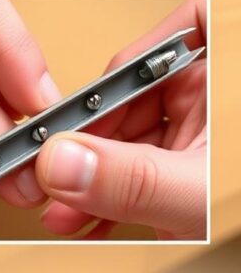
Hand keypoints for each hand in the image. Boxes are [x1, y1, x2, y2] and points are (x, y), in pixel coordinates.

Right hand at [36, 0, 207, 239]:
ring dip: (90, 181)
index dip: (102, 87)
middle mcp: (215, 93)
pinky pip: (141, 170)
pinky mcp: (194, 165)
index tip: (64, 124)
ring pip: (129, 142)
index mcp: (226, 70)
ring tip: (64, 214)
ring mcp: (205, 130)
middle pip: (129, 104)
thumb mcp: (202, 193)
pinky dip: (113, 196)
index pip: (152, 51)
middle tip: (50, 181)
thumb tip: (63, 164)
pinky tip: (91, 221)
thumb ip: (129, 178)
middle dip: (84, 151)